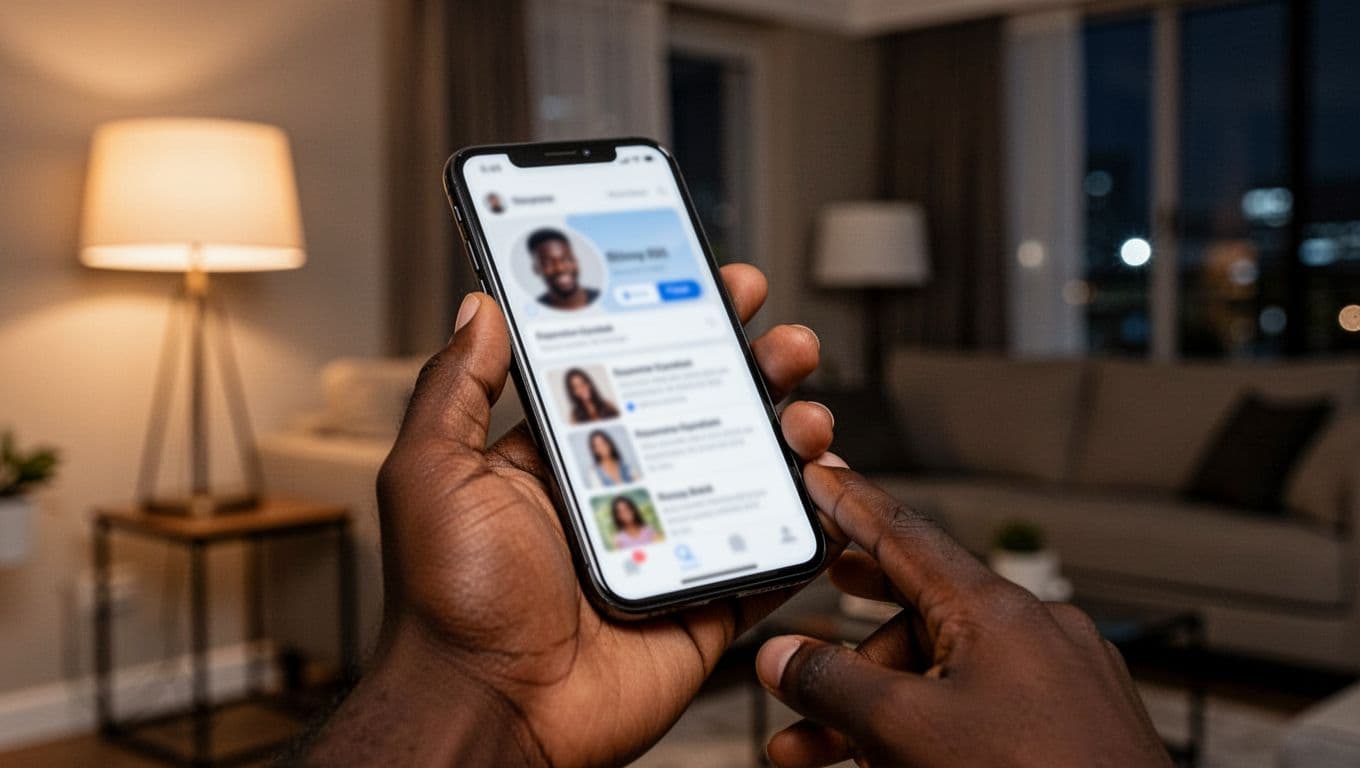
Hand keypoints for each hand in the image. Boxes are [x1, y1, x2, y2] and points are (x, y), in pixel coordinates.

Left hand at [302, 265, 840, 766]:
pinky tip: (822, 485)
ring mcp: (665, 545)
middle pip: (702, 412)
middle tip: (784, 337)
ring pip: (745, 474)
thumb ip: (456, 386)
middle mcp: (617, 491)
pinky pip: (764, 557)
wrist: (486, 709)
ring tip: (808, 409)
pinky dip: (802, 524)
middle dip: (753, 367)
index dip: (676, 325)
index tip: (715, 283)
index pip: (629, 370)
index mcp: (559, 456)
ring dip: (787, 433)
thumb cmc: (448, 600)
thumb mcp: (434, 472)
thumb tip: (481, 306)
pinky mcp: (700, 601)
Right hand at [754, 467, 1170, 767]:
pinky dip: (931, 724)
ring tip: (817, 751)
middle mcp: (1037, 633)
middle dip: (849, 641)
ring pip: (948, 673)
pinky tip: (891, 760)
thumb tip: (784, 655)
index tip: (823, 476)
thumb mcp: (904, 730)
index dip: (852, 505)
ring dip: (879, 707)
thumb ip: (833, 683)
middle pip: (919, 614)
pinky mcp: (1074, 727)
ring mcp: (1062, 682)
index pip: (906, 534)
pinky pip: (984, 704)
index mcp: (997, 610)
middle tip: (809, 627)